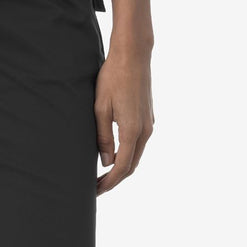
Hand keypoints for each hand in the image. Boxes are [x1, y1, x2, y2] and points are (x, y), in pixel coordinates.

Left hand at [94, 51, 153, 195]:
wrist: (133, 55)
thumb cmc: (113, 78)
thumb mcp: (101, 107)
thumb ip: (103, 136)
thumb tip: (105, 162)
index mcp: (133, 130)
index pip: (122, 167)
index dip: (110, 182)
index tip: (96, 190)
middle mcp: (145, 131)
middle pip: (132, 165)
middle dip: (115, 179)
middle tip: (97, 186)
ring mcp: (149, 124)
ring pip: (137, 154)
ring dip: (122, 166)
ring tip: (103, 172)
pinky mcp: (148, 117)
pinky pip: (139, 143)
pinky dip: (128, 153)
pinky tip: (115, 152)